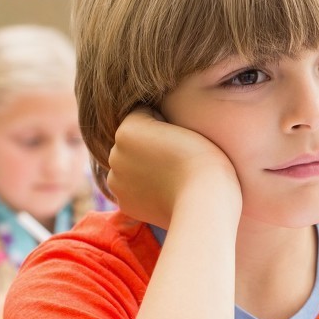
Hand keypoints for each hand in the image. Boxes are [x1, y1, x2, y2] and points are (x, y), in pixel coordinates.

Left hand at [107, 107, 241, 228]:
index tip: (179, 136)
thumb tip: (146, 143)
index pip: (143, 115)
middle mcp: (115, 154)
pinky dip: (144, 190)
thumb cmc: (200, 156)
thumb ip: (153, 126)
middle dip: (148, 148)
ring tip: (171, 176)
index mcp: (126, 130)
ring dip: (143, 169)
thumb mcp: (179, 123)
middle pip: (132, 144)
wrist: (204, 196)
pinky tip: (165, 192)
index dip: (164, 122)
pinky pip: (132, 190)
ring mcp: (117, 181)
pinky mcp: (125, 203)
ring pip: (129, 167)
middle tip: (176, 158)